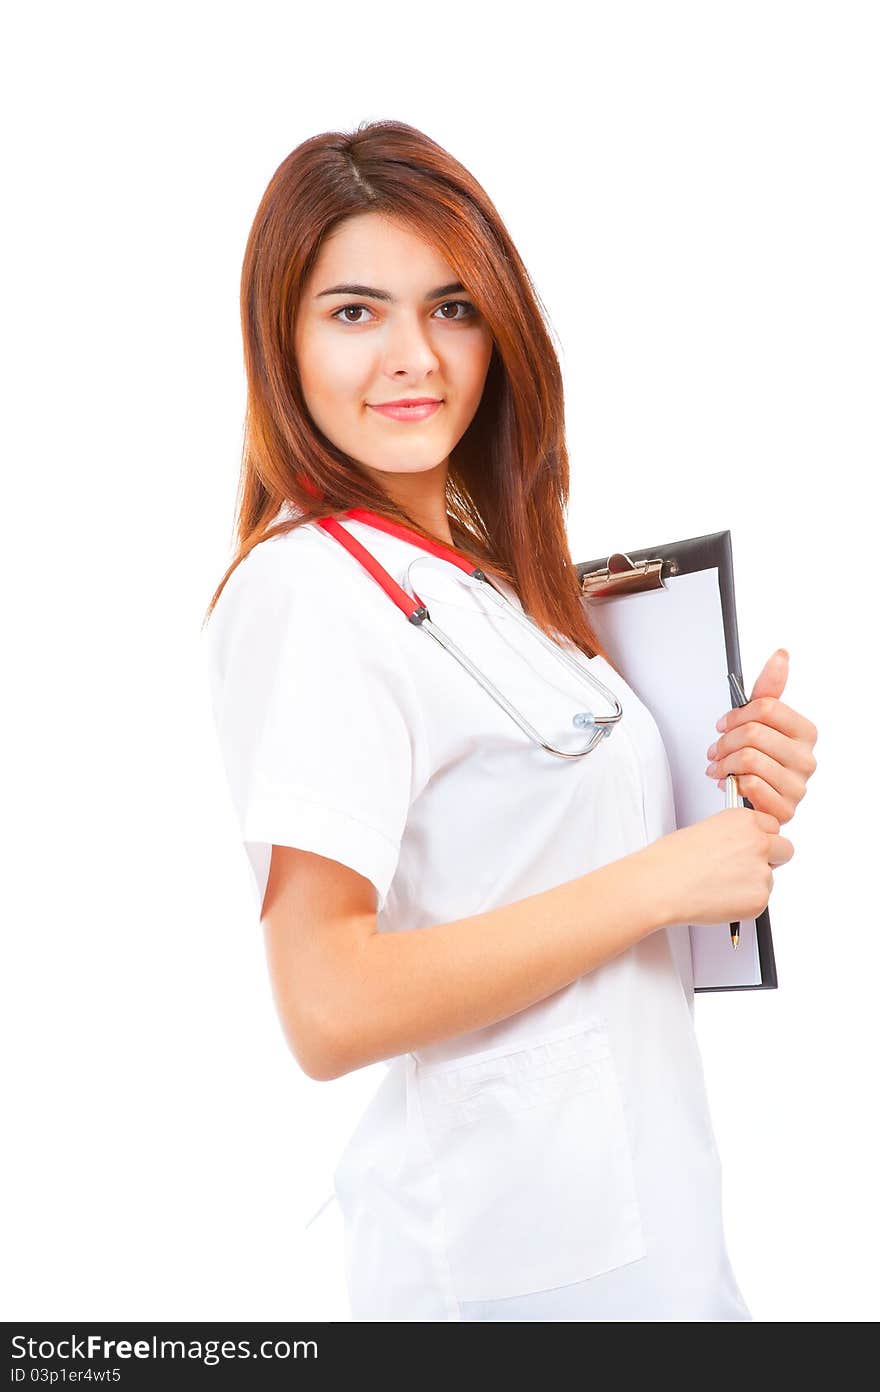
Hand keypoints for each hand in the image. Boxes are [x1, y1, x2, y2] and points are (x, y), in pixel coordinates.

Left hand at [704, 648, 817, 825]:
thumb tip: (781, 656)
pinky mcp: (784, 809)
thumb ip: (769, 690)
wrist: (756, 802)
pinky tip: (730, 783)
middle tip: (716, 749)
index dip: (736, 714)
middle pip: (753, 733)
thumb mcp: (761, 723)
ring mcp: (798, 786)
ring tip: (719, 767)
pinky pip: (750, 785)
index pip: (766, 707)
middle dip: (725, 740)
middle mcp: (806, 759)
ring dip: (724, 763)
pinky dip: (732, 783)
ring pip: (748, 759)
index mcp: (805, 732)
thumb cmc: (760, 761)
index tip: (724, 724)